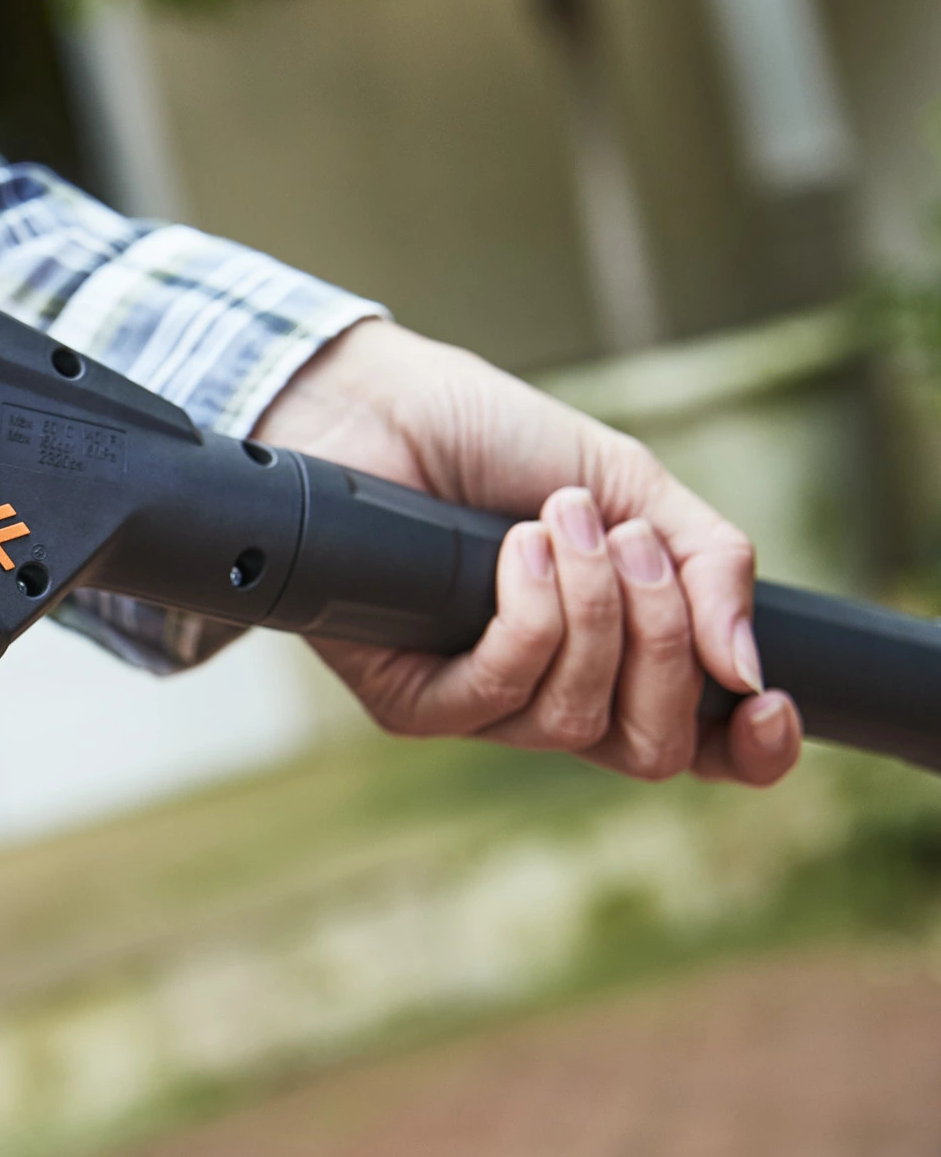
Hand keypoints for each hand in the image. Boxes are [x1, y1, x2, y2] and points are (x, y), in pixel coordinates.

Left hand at [255, 319, 800, 783]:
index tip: (769, 701)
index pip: (697, 744)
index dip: (750, 751)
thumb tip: (749, 670)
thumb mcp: (632, 488)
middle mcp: (550, 695)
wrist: (387, 405)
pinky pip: (498, 695)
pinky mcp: (410, 702)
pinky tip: (513, 550)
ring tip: (557, 520)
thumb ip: (710, 568)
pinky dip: (527, 616)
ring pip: (576, 719)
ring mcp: (480, 707)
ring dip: (590, 609)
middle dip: (662, 644)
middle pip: (649, 748)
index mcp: (616, 657)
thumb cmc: (497, 441)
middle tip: (631, 545)